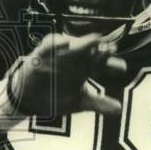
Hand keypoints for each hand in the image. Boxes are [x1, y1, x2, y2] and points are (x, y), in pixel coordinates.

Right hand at [8, 33, 126, 118]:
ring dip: (84, 42)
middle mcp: (76, 58)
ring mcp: (60, 54)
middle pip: (92, 52)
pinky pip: (49, 45)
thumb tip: (120, 110)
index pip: (103, 64)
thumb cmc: (56, 96)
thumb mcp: (79, 102)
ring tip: (96, 39)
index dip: (112, 65)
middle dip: (101, 50)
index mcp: (87, 68)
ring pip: (74, 45)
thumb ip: (98, 105)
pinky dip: (56, 43)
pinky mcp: (43, 53)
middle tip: (112, 49)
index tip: (121, 68)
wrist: (29, 98)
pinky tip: (65, 43)